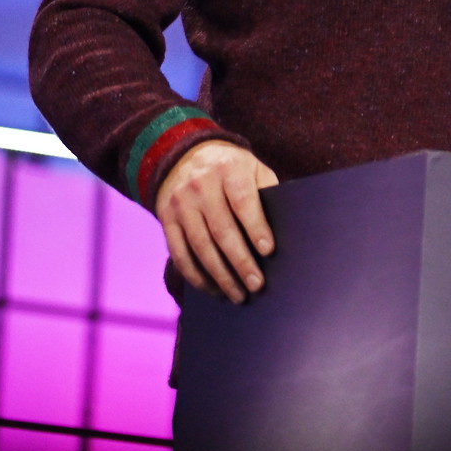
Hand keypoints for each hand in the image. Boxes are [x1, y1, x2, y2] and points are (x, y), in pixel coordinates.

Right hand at [155, 140, 278, 303]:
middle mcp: (201, 186)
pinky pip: (179, 253)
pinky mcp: (166, 219)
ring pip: (200, 246)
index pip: (242, 201)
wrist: (184, 155)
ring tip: (238, 295)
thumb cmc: (232, 168)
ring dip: (220, 275)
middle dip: (240, 261)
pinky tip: (213, 289)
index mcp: (229, 169)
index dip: (255, 227)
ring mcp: (181, 203)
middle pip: (222, 229)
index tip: (268, 251)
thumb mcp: (253, 167)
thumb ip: (267, 190)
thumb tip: (284, 227)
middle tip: (256, 285)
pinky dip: (195, 275)